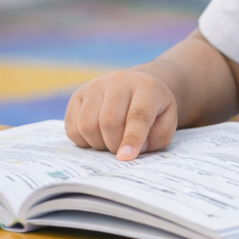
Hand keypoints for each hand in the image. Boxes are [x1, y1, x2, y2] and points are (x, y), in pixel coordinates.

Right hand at [64, 70, 178, 160]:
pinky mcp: (78, 95)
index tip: (126, 157)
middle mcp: (119, 81)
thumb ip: (156, 137)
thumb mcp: (166, 122)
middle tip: (121, 150)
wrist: (137, 86)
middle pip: (109, 122)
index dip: (132, 139)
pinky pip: (72, 127)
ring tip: (110, 141)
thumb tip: (128, 151)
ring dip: (98, 143)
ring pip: (87, 125)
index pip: (138, 115)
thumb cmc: (153, 110)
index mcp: (147, 87)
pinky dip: (82, 140)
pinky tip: (96, 136)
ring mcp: (95, 86)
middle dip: (114, 144)